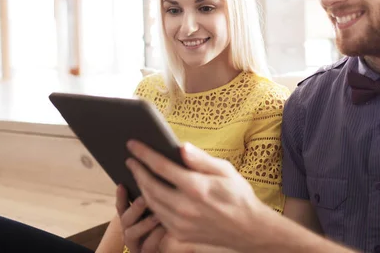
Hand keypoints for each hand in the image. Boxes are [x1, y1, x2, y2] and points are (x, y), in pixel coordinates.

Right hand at [116, 184, 165, 252]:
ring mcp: (135, 244)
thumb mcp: (154, 214)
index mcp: (129, 220)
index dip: (120, 196)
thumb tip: (156, 181)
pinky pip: (147, 246)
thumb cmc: (160, 229)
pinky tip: (165, 227)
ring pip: (132, 233)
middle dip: (134, 208)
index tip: (122, 184)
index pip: (121, 206)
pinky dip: (156, 236)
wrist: (163, 249)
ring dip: (145, 223)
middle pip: (125, 219)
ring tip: (157, 215)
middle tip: (144, 198)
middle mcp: (128, 231)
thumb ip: (151, 202)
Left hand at [125, 141, 270, 250]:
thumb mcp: (225, 170)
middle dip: (137, 170)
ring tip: (138, 174)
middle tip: (131, 160)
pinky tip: (150, 193)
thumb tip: (181, 147)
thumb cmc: (238, 195)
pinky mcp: (180, 234)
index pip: (161, 166)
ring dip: (141, 186)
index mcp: (196, 187)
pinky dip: (151, 202)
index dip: (144, 154)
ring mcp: (180, 224)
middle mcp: (185, 207)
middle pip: (150, 185)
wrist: (248, 229)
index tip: (132, 145)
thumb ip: (201, 159)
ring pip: (151, 202)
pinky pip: (158, 216)